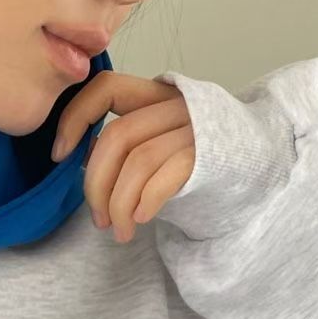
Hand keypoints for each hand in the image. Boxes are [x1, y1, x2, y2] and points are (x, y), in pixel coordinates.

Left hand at [50, 71, 196, 241]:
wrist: (259, 171)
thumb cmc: (197, 164)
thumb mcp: (156, 146)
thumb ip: (122, 145)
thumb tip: (84, 157)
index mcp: (156, 95)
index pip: (106, 87)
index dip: (75, 117)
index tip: (59, 155)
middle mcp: (177, 104)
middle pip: (117, 137)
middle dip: (96, 185)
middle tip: (98, 219)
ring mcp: (196, 127)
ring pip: (138, 161)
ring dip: (119, 205)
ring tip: (119, 231)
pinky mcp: (210, 155)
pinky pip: (164, 177)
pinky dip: (144, 201)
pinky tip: (140, 220)